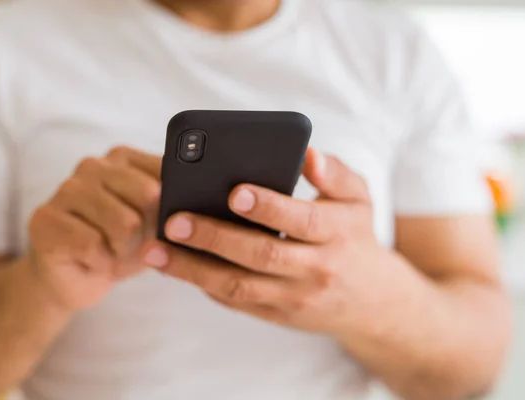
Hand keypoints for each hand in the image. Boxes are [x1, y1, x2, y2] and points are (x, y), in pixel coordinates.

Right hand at [26, 146, 161, 311]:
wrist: (77, 279)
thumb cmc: (120, 246)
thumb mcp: (155, 223)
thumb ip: (172, 203)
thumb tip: (191, 201)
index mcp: (123, 158)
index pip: (166, 172)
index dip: (171, 208)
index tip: (158, 224)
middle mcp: (93, 165)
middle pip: (149, 196)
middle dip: (148, 232)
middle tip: (130, 244)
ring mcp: (66, 189)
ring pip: (124, 224)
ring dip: (123, 251)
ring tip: (110, 252)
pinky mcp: (45, 219)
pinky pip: (92, 244)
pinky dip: (100, 262)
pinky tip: (91, 260)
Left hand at [141, 148, 379, 332]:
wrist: (369, 301)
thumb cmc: (354, 236)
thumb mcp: (358, 200)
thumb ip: (334, 174)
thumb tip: (308, 154)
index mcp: (337, 233)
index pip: (301, 220)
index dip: (268, 208)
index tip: (233, 192)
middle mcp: (315, 269)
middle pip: (261, 255)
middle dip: (214, 238)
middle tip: (174, 221)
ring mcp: (293, 297)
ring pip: (239, 286)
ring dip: (193, 270)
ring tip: (155, 251)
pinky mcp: (276, 315)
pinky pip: (235, 302)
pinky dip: (203, 284)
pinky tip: (175, 266)